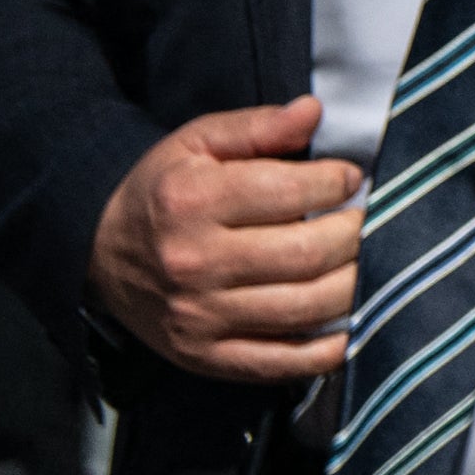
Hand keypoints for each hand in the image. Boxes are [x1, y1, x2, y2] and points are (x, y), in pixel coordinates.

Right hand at [86, 96, 361, 381]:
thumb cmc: (165, 190)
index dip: (338, 182)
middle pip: (308, 254)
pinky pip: (284, 363)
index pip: (291, 193)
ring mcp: (200, 317)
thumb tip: (314, 111)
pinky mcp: (207, 356)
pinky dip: (331, 351)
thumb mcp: (197, 143)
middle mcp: (194, 262)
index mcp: (193, 202)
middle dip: (358, 233)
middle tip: (375, 219)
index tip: (352, 178)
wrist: (99, 251)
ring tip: (372, 260)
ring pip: (307, 307)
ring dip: (359, 285)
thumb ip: (258, 127)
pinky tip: (356, 323)